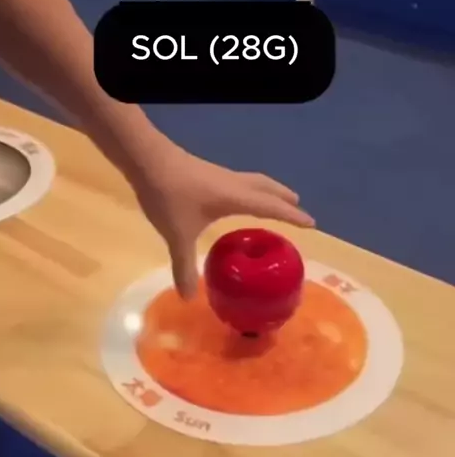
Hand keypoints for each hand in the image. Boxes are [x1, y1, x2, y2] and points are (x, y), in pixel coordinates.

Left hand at [131, 141, 314, 298]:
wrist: (145, 159)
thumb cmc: (168, 194)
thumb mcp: (177, 234)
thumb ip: (184, 264)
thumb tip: (187, 297)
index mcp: (234, 197)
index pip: (270, 207)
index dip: (291, 216)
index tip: (312, 223)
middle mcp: (233, 184)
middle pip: (267, 188)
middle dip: (284, 198)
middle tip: (298, 208)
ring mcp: (220, 175)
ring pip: (253, 181)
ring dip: (269, 190)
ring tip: (276, 199)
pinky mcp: (207, 172)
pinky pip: (239, 182)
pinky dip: (250, 189)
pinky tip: (237, 198)